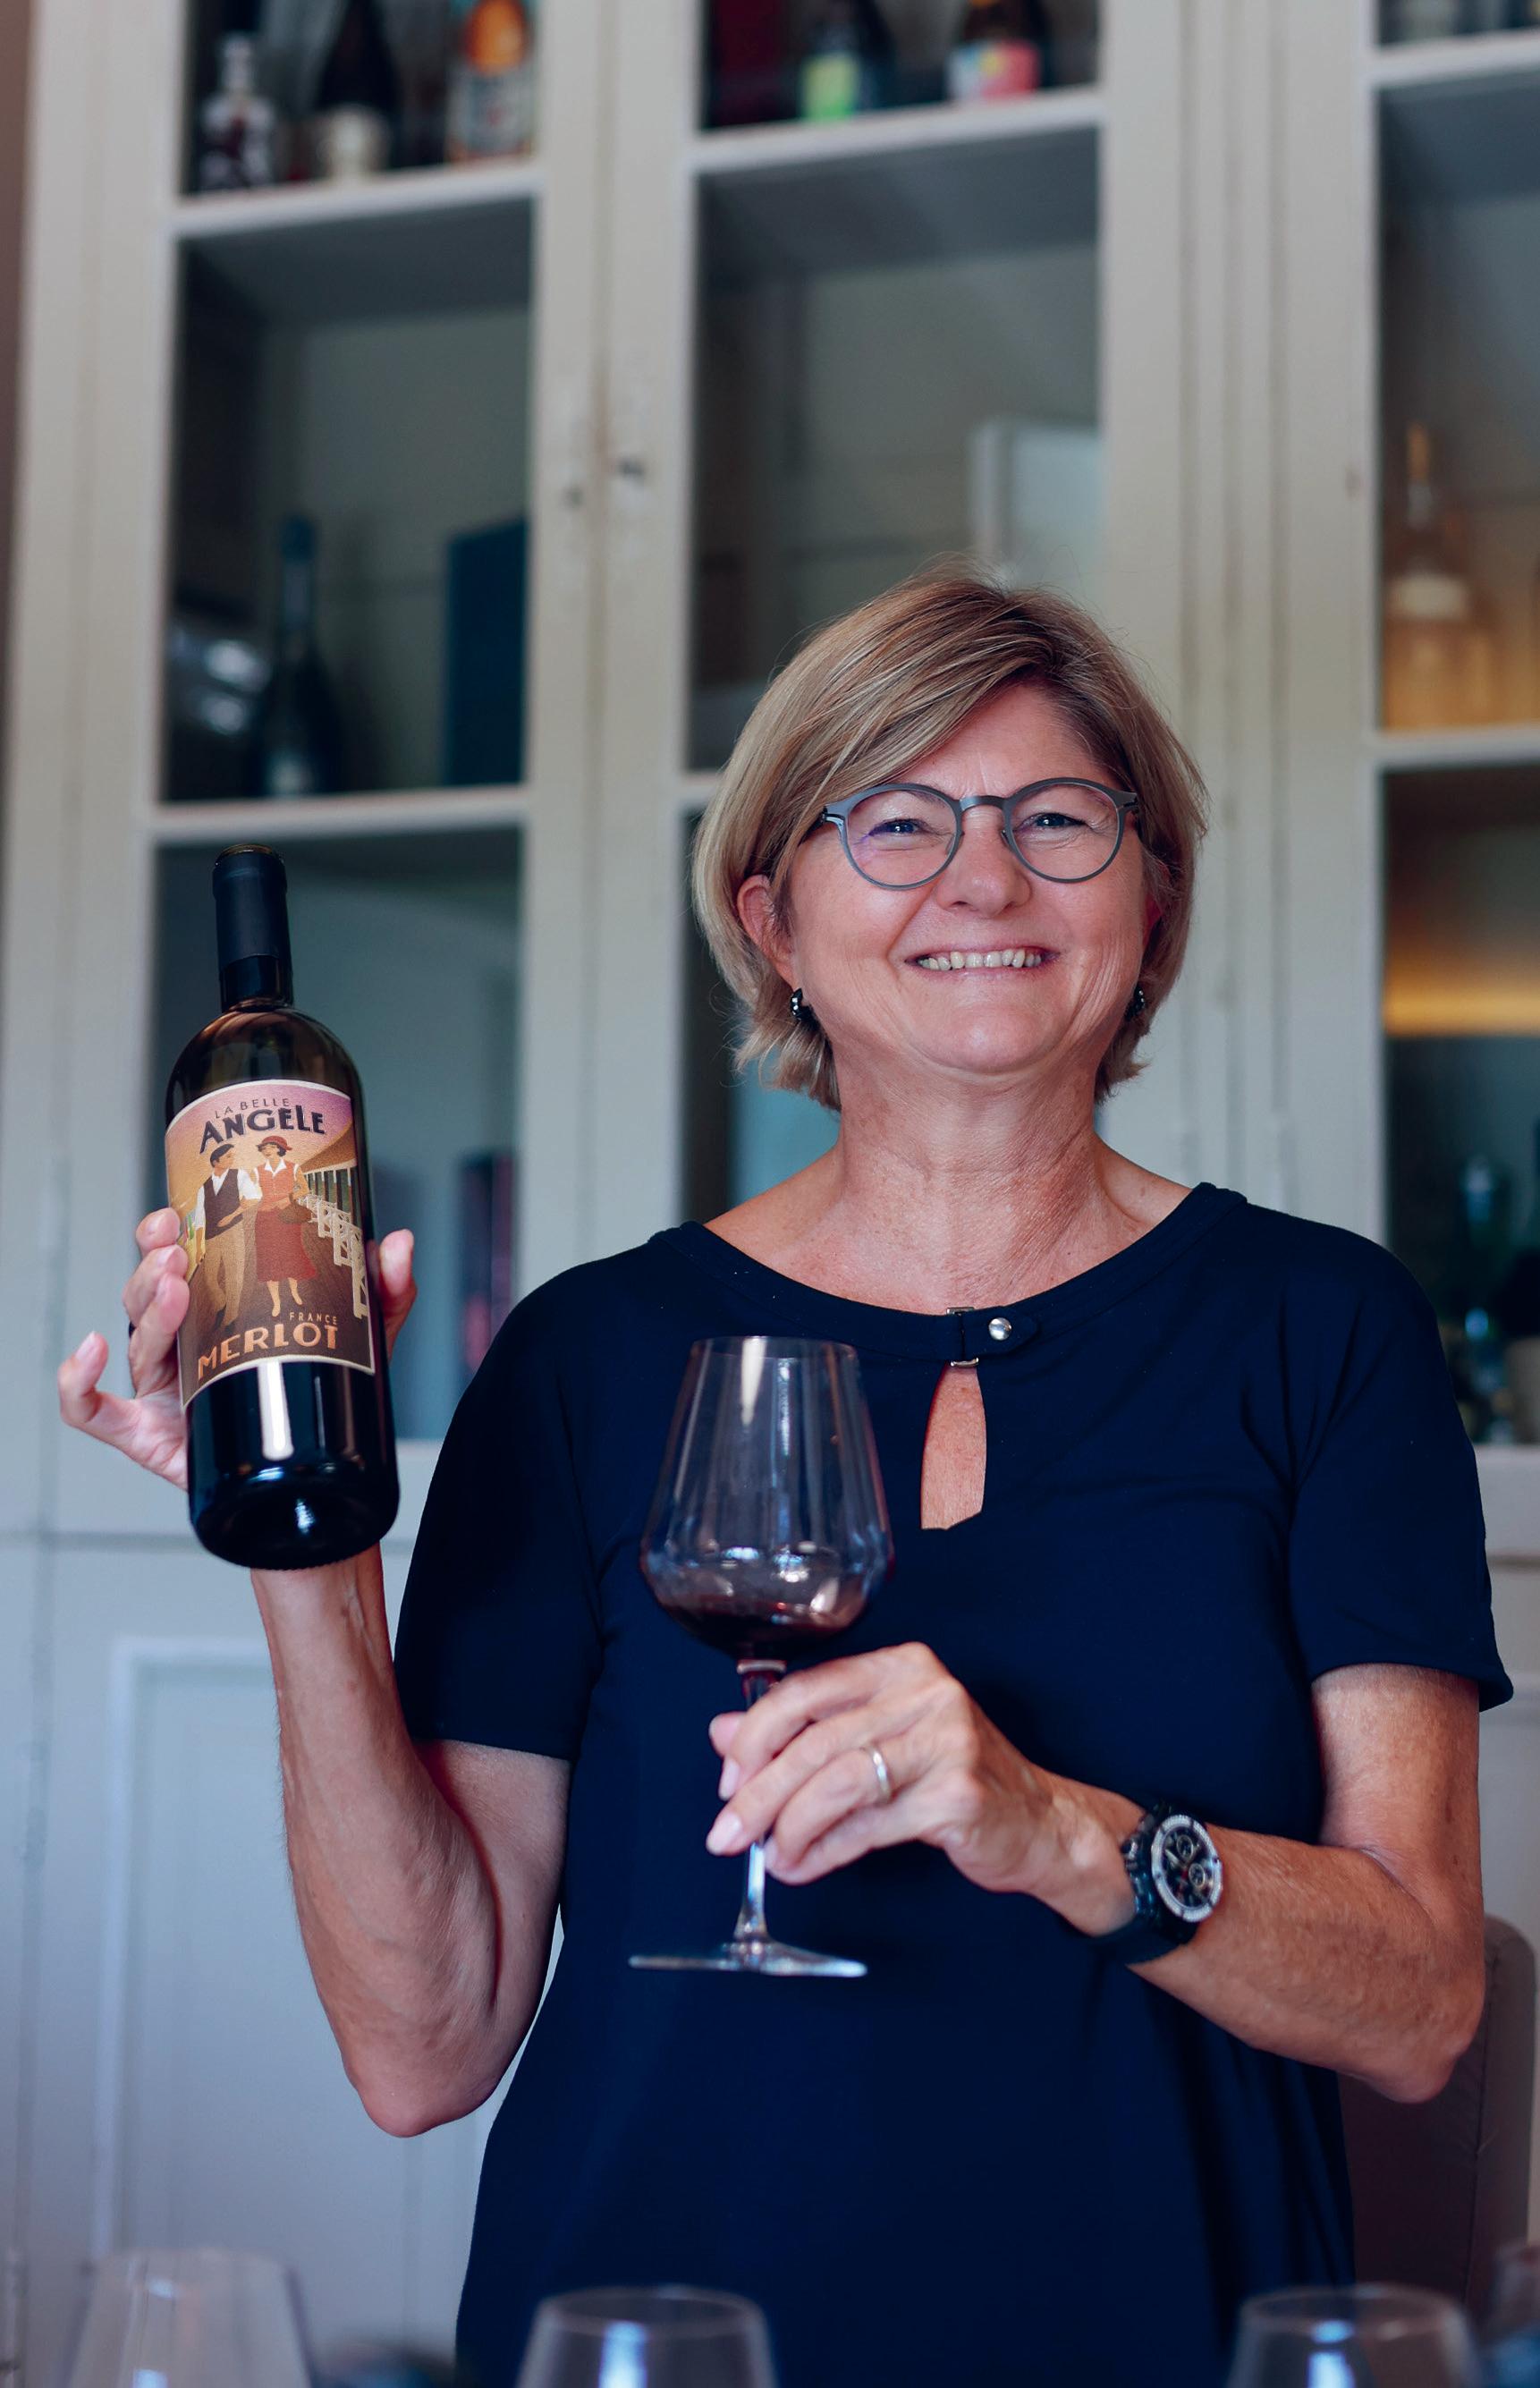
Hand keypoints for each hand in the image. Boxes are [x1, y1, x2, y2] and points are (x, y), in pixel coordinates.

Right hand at [58, 1209, 418, 1490]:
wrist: (315, 1482)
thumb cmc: (320, 1398)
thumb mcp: (360, 1337)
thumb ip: (382, 1292)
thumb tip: (397, 1244)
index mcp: (216, 1308)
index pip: (177, 1256)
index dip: (169, 1229)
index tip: (183, 1210)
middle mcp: (181, 1342)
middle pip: (148, 1290)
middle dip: (156, 1262)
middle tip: (179, 1247)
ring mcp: (162, 1387)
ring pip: (136, 1337)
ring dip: (146, 1305)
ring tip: (176, 1287)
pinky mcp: (150, 1434)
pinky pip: (93, 1412)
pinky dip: (78, 1383)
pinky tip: (93, 1354)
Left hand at [700, 1641, 1042, 1895]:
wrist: (1039, 1822)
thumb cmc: (951, 1777)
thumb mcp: (876, 1744)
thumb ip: (804, 1735)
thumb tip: (723, 1736)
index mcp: (901, 1666)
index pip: (807, 1690)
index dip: (756, 1736)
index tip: (728, 1780)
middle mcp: (926, 1692)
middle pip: (816, 1741)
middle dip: (760, 1793)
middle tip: (727, 1833)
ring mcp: (946, 1740)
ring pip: (837, 1782)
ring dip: (788, 1827)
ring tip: (769, 1857)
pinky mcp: (956, 1794)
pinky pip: (867, 1825)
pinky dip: (824, 1850)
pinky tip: (802, 1866)